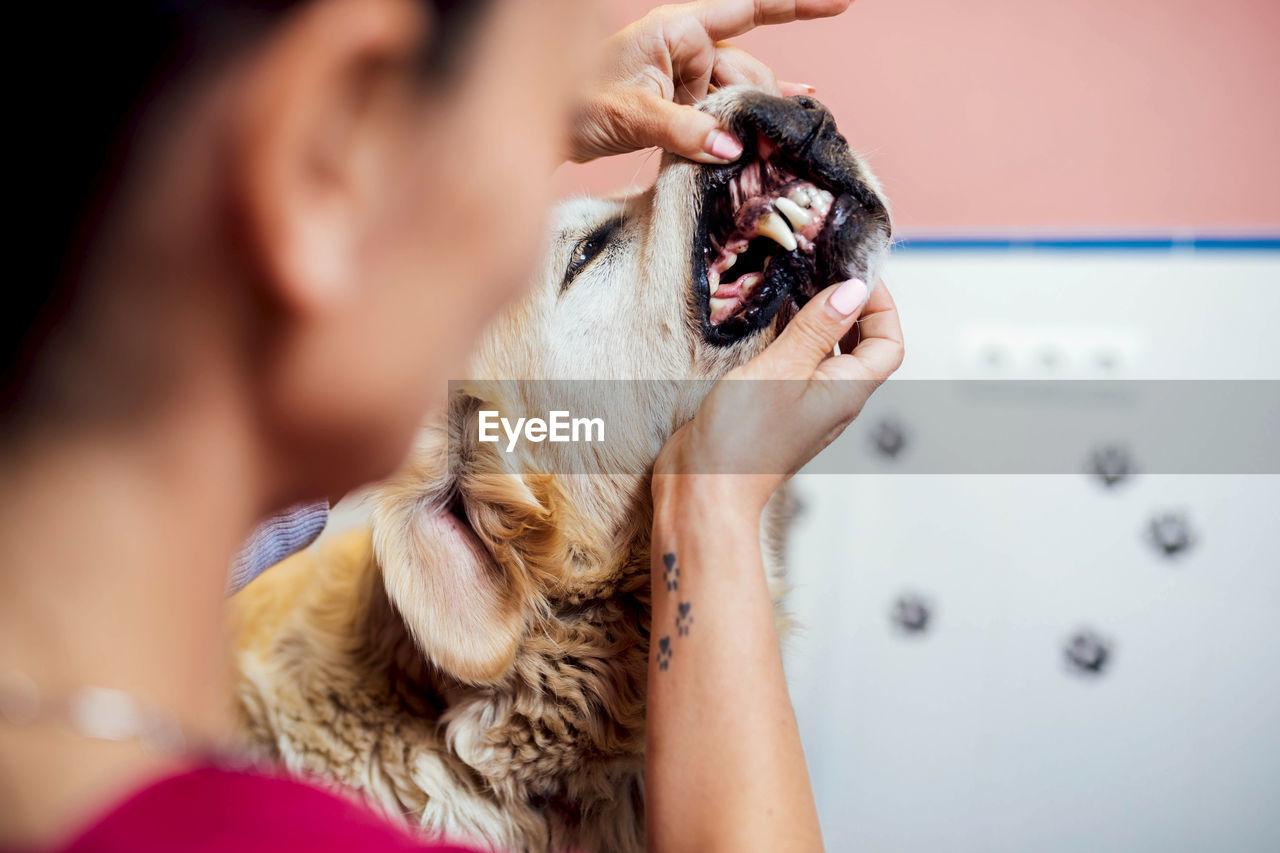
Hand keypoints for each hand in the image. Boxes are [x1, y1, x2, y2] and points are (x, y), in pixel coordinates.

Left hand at [567, 0, 853, 163]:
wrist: (551, 127)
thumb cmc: (578, 105)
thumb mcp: (631, 115)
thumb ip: (683, 131)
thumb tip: (732, 149)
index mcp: (677, 31)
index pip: (748, 8)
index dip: (795, 5)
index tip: (841, 1)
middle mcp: (688, 48)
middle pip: (749, 69)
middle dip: (763, 101)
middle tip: (772, 139)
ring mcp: (688, 76)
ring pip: (741, 94)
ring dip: (754, 120)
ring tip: (771, 148)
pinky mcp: (685, 103)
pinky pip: (730, 105)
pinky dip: (756, 110)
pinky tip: (794, 105)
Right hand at [653, 279, 903, 512]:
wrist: (705, 490)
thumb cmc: (742, 439)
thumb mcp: (780, 370)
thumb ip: (816, 328)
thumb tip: (852, 291)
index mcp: (847, 392)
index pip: (888, 343)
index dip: (881, 305)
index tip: (855, 273)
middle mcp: (834, 401)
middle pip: (864, 347)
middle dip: (853, 307)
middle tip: (828, 271)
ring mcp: (807, 407)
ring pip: (831, 356)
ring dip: (823, 321)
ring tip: (801, 287)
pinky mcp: (778, 410)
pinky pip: (801, 367)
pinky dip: (797, 339)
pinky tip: (774, 323)